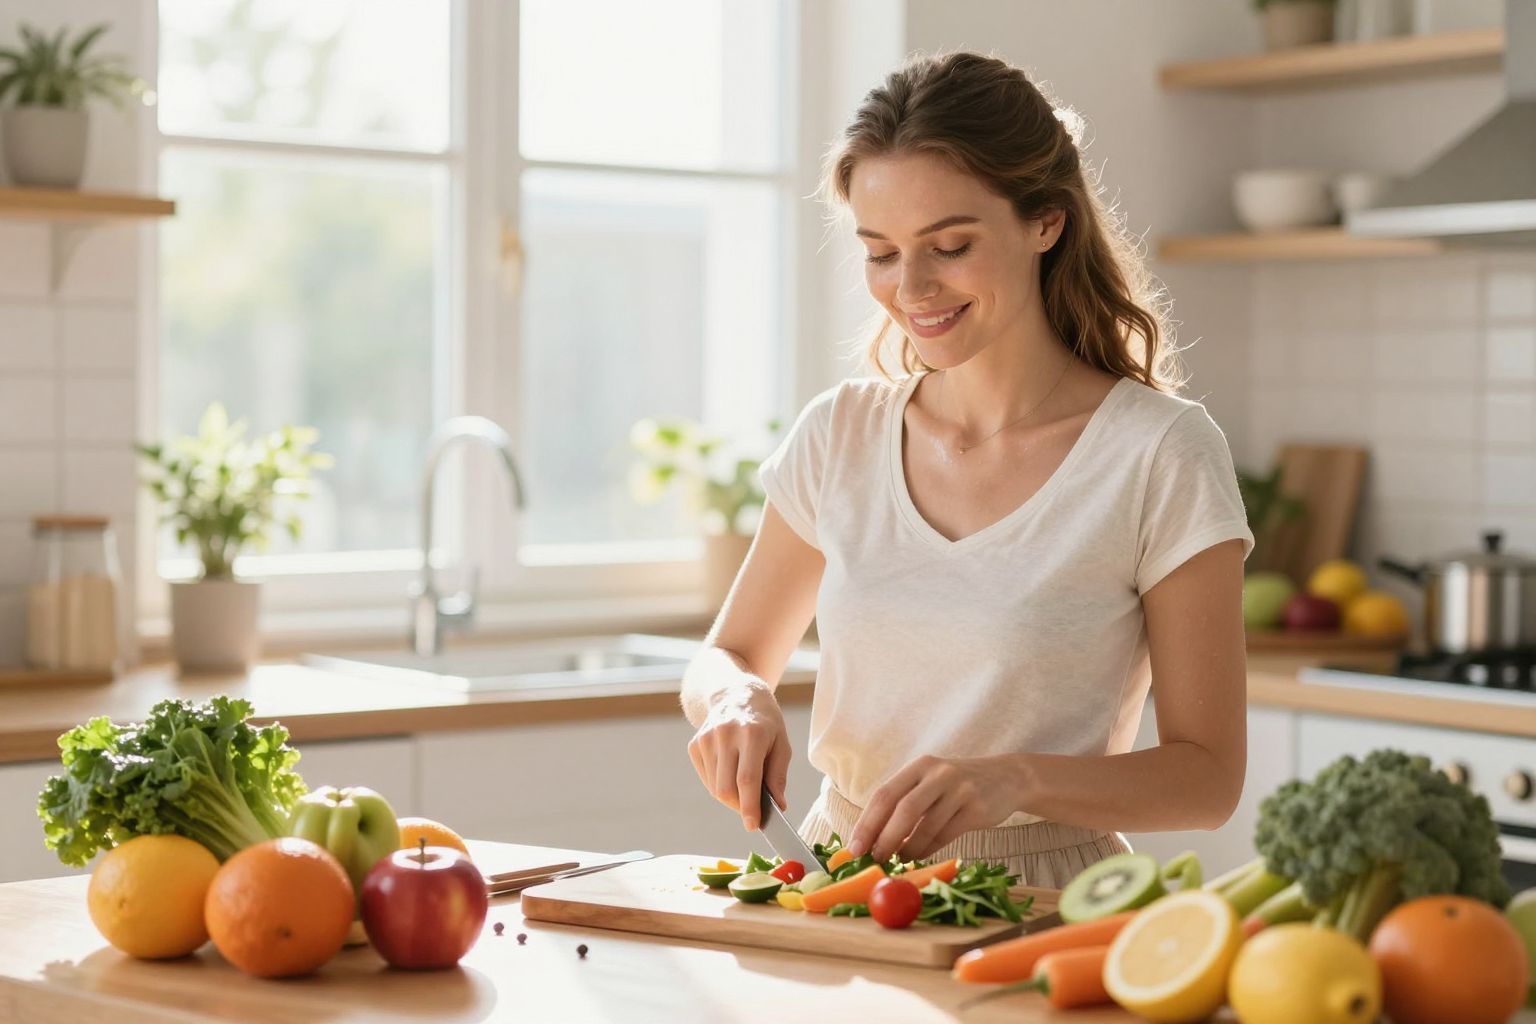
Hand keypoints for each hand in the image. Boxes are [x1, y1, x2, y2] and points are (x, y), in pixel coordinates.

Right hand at [686, 682, 791, 830]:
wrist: (736, 694)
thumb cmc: (766, 722)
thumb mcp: (782, 744)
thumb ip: (778, 776)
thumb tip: (778, 807)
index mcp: (752, 733)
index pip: (747, 779)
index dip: (749, 806)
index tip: (753, 826)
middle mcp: (725, 734)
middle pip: (726, 788)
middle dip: (739, 806)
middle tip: (753, 809)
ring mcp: (706, 738)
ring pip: (714, 787)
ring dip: (730, 796)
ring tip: (744, 785)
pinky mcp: (695, 744)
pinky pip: (706, 779)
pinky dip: (719, 785)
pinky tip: (730, 771)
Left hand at [847, 754, 1024, 861]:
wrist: (1007, 778)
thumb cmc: (958, 786)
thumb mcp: (931, 782)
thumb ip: (904, 802)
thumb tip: (871, 838)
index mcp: (920, 766)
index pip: (884, 794)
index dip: (867, 823)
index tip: (853, 847)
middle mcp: (938, 773)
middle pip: (902, 808)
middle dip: (883, 838)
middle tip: (872, 859)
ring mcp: (959, 789)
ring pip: (924, 825)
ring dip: (907, 848)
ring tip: (897, 860)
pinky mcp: (976, 808)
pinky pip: (945, 834)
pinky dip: (928, 849)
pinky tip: (919, 856)